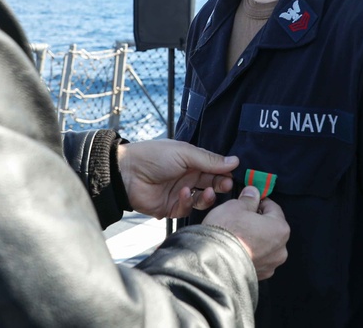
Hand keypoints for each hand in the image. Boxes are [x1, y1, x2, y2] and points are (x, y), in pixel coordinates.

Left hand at [117, 139, 236, 218]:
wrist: (127, 172)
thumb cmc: (154, 156)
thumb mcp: (184, 153)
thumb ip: (209, 160)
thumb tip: (235, 161)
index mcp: (191, 161)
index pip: (214, 168)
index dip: (224, 172)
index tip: (235, 175)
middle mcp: (187, 177)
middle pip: (211, 184)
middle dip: (220, 186)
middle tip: (226, 185)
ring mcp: (179, 193)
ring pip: (201, 200)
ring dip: (207, 197)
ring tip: (208, 192)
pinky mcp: (170, 208)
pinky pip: (186, 209)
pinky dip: (187, 203)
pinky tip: (183, 193)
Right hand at [203, 186, 288, 279]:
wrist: (212, 260)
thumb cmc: (226, 231)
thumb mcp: (236, 206)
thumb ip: (249, 199)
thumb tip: (253, 193)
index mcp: (280, 229)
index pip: (273, 208)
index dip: (259, 202)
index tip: (249, 200)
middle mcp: (280, 249)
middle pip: (270, 228)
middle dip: (257, 221)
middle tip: (240, 217)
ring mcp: (270, 265)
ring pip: (265, 245)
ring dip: (254, 238)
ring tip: (237, 234)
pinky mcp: (260, 275)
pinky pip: (258, 258)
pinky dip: (250, 252)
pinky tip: (237, 248)